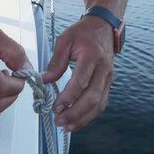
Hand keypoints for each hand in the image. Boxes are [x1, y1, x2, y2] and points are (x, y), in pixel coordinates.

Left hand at [42, 15, 114, 130]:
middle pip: (92, 97)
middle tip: (59, 121)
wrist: (103, 26)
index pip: (81, 81)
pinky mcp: (108, 84)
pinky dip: (89, 115)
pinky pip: (101, 103)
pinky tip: (76, 122)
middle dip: (75, 113)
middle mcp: (103, 69)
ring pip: (99, 104)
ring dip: (83, 118)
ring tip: (66, 126)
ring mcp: (108, 78)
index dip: (68, 97)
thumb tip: (45, 80)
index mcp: (92, 56)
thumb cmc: (83, 32)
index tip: (56, 107)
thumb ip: (55, 62)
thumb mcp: (65, 40)